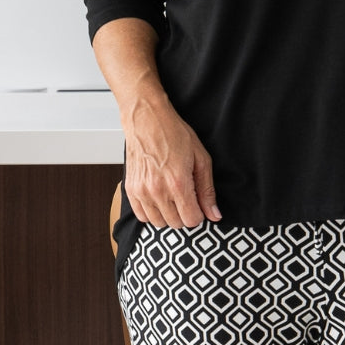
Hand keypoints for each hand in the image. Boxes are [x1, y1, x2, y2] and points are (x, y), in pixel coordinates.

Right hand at [123, 99, 220, 228]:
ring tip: (172, 195)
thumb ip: (207, 190)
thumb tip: (214, 214)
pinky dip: (152, 212)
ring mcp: (141, 192)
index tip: (198, 203)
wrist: (147, 119)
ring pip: (159, 223)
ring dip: (168, 214)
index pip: (191, 220)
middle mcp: (157, 191)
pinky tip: (159, 196)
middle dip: (185, 213)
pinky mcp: (130, 190)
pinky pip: (142, 216)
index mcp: (178, 182)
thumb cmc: (174, 134)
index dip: (199, 214)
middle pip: (176, 224)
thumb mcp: (201, 157)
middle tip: (186, 195)